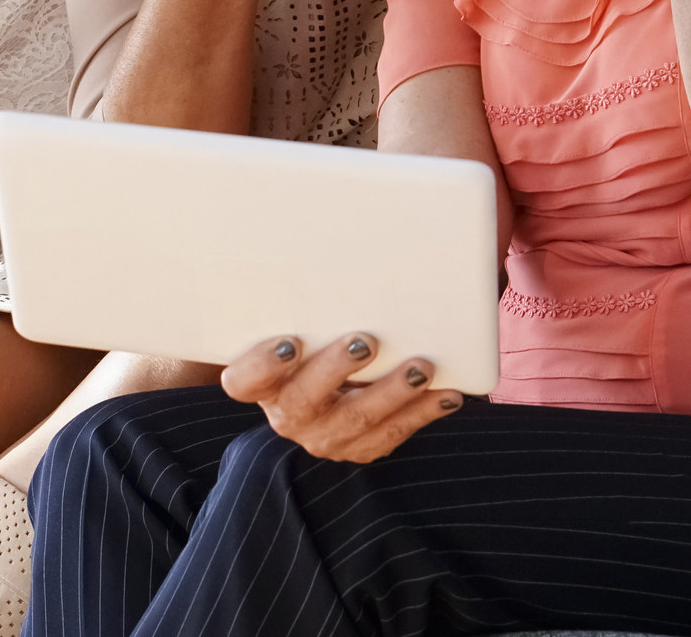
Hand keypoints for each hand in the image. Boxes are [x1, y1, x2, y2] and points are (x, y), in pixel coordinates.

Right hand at [221, 332, 461, 463]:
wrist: (322, 393)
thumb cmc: (308, 346)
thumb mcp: (296, 329)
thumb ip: (301, 309)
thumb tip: (324, 242)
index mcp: (261, 385)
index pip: (243, 381)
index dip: (262, 366)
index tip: (289, 342)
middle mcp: (288, 416)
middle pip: (304, 400)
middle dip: (336, 371)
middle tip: (366, 342)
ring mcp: (325, 436)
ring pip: (357, 421)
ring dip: (391, 393)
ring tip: (421, 367)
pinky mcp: (360, 447)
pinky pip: (392, 434)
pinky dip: (422, 413)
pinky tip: (446, 393)